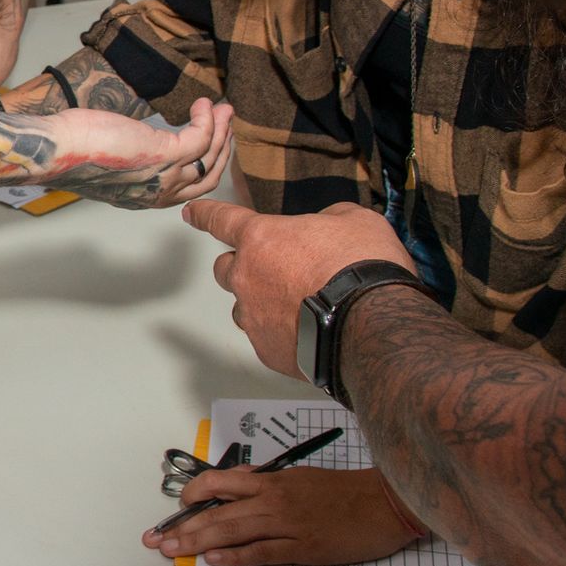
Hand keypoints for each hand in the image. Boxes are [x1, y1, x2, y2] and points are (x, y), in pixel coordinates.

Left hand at [43, 98, 232, 207]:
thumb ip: (134, 154)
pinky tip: (203, 104)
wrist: (57, 148)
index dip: (207, 163)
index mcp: (147, 196)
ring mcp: (164, 175)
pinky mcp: (163, 155)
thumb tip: (141, 139)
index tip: (212, 138)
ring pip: (208, 156)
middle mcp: (159, 192)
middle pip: (207, 176)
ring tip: (224, 109)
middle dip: (222, 148)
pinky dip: (207, 119)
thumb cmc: (75, 148)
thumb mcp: (113, 155)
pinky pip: (200, 138)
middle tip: (227, 123)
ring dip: (221, 130)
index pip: (191, 187)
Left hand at [143, 466, 420, 565]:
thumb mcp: (299, 477)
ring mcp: (286, 524)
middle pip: (218, 511)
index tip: (177, 505)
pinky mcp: (303, 547)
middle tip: (159, 538)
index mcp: (271, 480)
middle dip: (184, 526)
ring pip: (233, 530)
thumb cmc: (343, 490)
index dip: (193, 493)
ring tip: (176, 550)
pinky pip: (263, 552)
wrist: (383, 502)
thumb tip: (239, 484)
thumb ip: (267, 482)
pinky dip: (237, 556)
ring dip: (200, 541)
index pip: (220, 481)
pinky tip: (216, 559)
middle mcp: (273, 499)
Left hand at [182, 200, 413, 377]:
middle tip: (275, 270)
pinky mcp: (268, 351)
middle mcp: (247, 277)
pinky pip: (265, 338)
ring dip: (260, 303)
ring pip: (244, 307)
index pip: (221, 220)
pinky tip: (308, 333)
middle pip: (226, 269)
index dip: (205, 215)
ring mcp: (254, 317)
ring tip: (297, 306)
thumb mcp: (356, 221)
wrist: (374, 325)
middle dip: (243, 266)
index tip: (191, 214)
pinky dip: (280, 334)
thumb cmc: (363, 268)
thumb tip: (328, 225)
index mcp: (261, 239)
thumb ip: (331, 218)